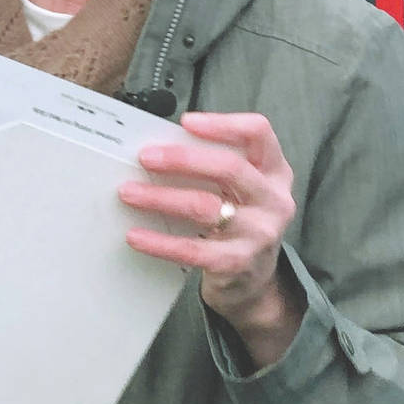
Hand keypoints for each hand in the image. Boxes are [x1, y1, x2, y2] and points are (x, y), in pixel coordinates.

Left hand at [119, 110, 303, 366]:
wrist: (253, 282)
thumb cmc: (239, 222)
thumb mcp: (240, 189)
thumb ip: (214, 166)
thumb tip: (159, 148)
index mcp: (274, 172)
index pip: (258, 133)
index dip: (223, 124)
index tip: (187, 121)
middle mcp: (273, 200)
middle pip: (229, 168)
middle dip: (182, 159)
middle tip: (146, 157)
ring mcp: (259, 234)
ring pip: (205, 207)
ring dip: (160, 197)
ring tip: (129, 193)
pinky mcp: (237, 264)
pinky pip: (192, 249)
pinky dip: (159, 242)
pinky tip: (136, 235)